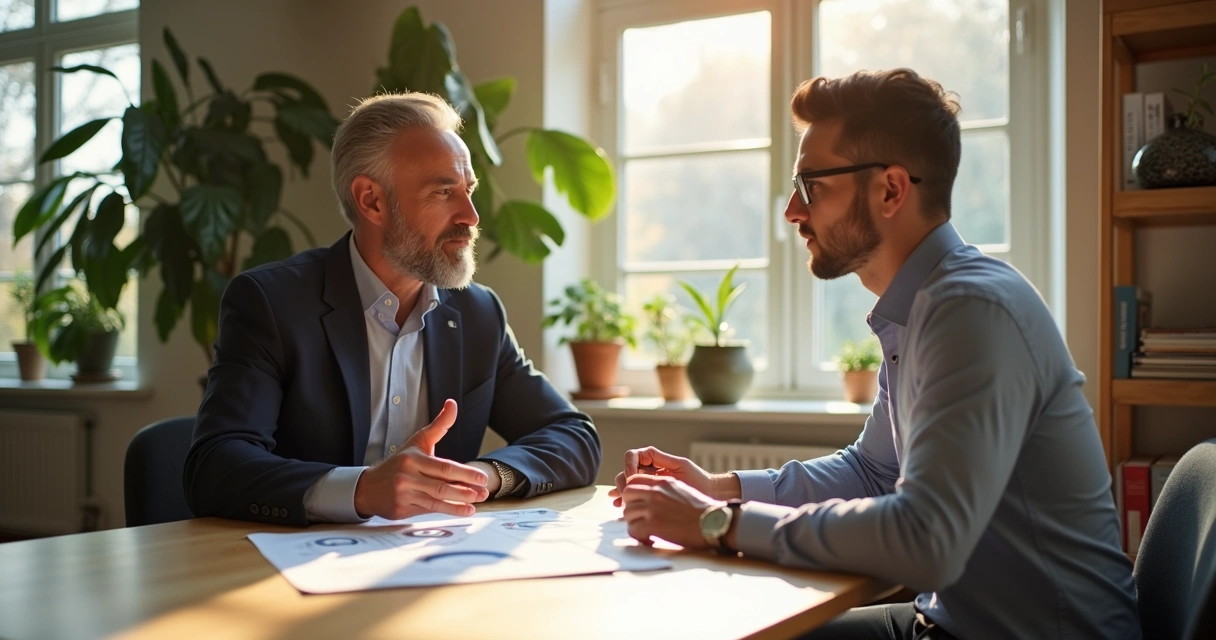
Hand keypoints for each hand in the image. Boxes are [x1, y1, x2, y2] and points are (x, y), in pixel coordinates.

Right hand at [353, 399, 489, 518]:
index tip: (482, 478)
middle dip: (466, 490)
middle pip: (442, 486)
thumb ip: (439, 425)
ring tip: (477, 502)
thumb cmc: (398, 463)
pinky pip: (429, 510)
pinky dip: (449, 510)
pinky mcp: (401, 509)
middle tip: (485, 492)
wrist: (368, 487)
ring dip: (460, 502)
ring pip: (437, 500)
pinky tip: (464, 510)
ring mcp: (404, 494)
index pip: (444, 468)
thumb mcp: (418, 442)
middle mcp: (407, 477)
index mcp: (412, 459)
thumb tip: (452, 404)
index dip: (465, 474)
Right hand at [608, 446, 713, 506]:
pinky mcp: (651, 496)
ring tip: (617, 502)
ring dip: (621, 491)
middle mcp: (650, 470)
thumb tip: (644, 456)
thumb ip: (662, 460)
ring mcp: (650, 483)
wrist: (709, 495)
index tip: (632, 478)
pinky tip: (619, 504)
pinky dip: (626, 498)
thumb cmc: (699, 480)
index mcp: (656, 460)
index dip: (629, 466)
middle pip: (627, 471)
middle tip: (624, 495)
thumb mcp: (681, 466)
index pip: (633, 456)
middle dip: (622, 481)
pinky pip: (634, 495)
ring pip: (628, 484)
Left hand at [621, 475, 721, 549]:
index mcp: (663, 482)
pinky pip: (633, 529)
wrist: (715, 522)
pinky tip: (650, 539)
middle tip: (640, 518)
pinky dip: (639, 537)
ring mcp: (653, 507)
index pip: (633, 480)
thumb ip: (664, 490)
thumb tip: (652, 498)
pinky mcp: (654, 524)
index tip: (638, 504)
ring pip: (627, 513)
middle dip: (630, 506)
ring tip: (647, 532)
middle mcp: (656, 492)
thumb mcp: (681, 490)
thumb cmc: (703, 510)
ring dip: (635, 524)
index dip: (632, 493)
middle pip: (626, 494)